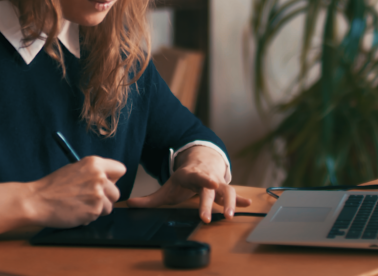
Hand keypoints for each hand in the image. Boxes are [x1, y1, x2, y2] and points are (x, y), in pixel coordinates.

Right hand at [27, 156, 126, 227]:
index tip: (106, 183)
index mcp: (95, 163)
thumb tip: (109, 179)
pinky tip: (76, 211)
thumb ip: (94, 172)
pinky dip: (89, 216)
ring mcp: (98, 194)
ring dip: (98, 208)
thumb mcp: (75, 169)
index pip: (121, 169)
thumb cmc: (53, 185)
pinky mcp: (94, 210)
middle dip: (106, 197)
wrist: (37, 200)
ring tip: (80, 204)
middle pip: (117, 192)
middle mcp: (99, 177)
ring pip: (110, 206)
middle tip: (89, 197)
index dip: (113, 178)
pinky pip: (98, 216)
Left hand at [126, 146, 250, 222]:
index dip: (204, 180)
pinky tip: (248, 205)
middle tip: (207, 216)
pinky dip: (241, 200)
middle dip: (210, 202)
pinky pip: (235, 194)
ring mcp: (218, 182)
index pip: (197, 177)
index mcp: (191, 175)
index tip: (211, 184)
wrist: (201, 162)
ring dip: (230, 202)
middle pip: (210, 190)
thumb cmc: (184, 179)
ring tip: (230, 215)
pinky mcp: (225, 188)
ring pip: (227, 191)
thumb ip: (150, 199)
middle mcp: (207, 177)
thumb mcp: (168, 187)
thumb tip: (129, 204)